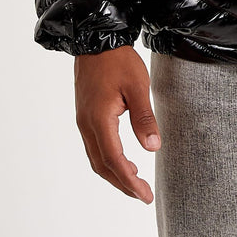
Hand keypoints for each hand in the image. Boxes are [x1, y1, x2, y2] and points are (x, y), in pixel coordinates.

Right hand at [73, 45, 161, 202]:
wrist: (96, 41)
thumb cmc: (118, 61)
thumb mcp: (137, 86)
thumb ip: (144, 118)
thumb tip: (153, 148)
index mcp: (99, 120)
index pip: (115, 160)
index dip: (130, 181)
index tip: (145, 195)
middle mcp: (87, 125)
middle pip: (103, 166)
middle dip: (122, 184)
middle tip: (143, 195)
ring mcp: (83, 121)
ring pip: (96, 159)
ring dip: (114, 174)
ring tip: (135, 183)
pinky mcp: (85, 116)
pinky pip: (94, 147)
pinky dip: (108, 160)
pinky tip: (122, 161)